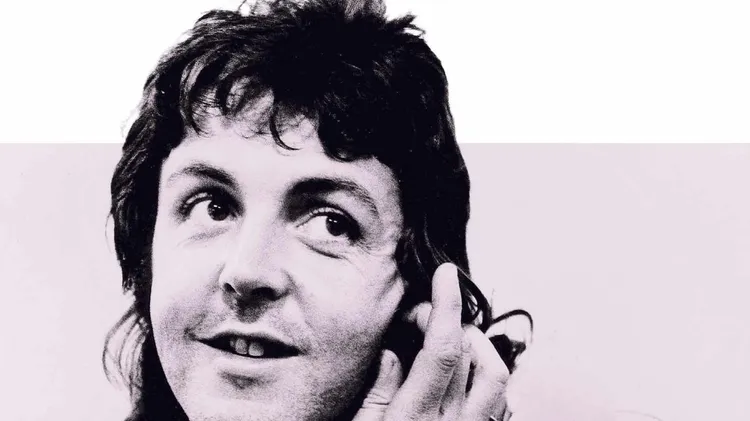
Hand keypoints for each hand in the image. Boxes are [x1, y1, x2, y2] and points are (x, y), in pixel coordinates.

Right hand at [353, 263, 510, 420]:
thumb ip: (376, 393)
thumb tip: (390, 352)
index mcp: (415, 417)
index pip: (442, 348)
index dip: (446, 304)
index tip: (445, 274)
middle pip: (468, 352)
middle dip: (449, 320)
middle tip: (419, 317)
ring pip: (495, 374)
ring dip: (477, 345)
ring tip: (452, 337)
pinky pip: (500, 402)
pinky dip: (486, 376)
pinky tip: (468, 373)